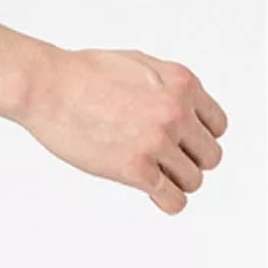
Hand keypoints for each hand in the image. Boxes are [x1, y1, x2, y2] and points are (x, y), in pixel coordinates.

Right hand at [18, 47, 227, 214]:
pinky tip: (157, 198)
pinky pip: (171, 198)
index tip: (183, 146)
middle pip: (209, 155)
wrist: (50, 88)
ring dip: (177, 183)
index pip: (217, 125)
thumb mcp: (141, 65)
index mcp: (182, 84)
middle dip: (191, 162)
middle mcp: (176, 112)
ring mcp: (156, 142)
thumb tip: (178, 107)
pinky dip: (168, 202)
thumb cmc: (83, 74)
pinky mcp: (134, 169)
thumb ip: (167, 88)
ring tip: (158, 179)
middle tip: (169, 165)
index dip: (199, 138)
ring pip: (193, 179)